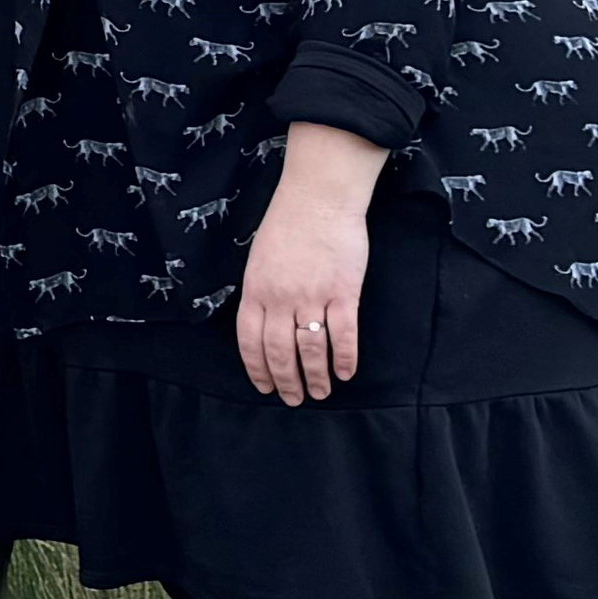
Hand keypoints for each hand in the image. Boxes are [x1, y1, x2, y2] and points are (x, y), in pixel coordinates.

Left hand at [234, 122, 389, 403]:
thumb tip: (262, 325)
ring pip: (311, 349)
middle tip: (295, 399)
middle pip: (280, 352)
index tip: (265, 388)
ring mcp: (312, 297)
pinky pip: (343, 334)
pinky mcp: (343, 293)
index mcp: (256, 292)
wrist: (318, 199)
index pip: (250, 342)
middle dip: (287, 381)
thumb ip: (260, 293)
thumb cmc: (287, 225)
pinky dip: (345, 358)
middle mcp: (280, 299)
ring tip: (322, 392)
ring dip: (316, 376)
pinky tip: (347, 372)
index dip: (258, 369)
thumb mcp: (259, 260)